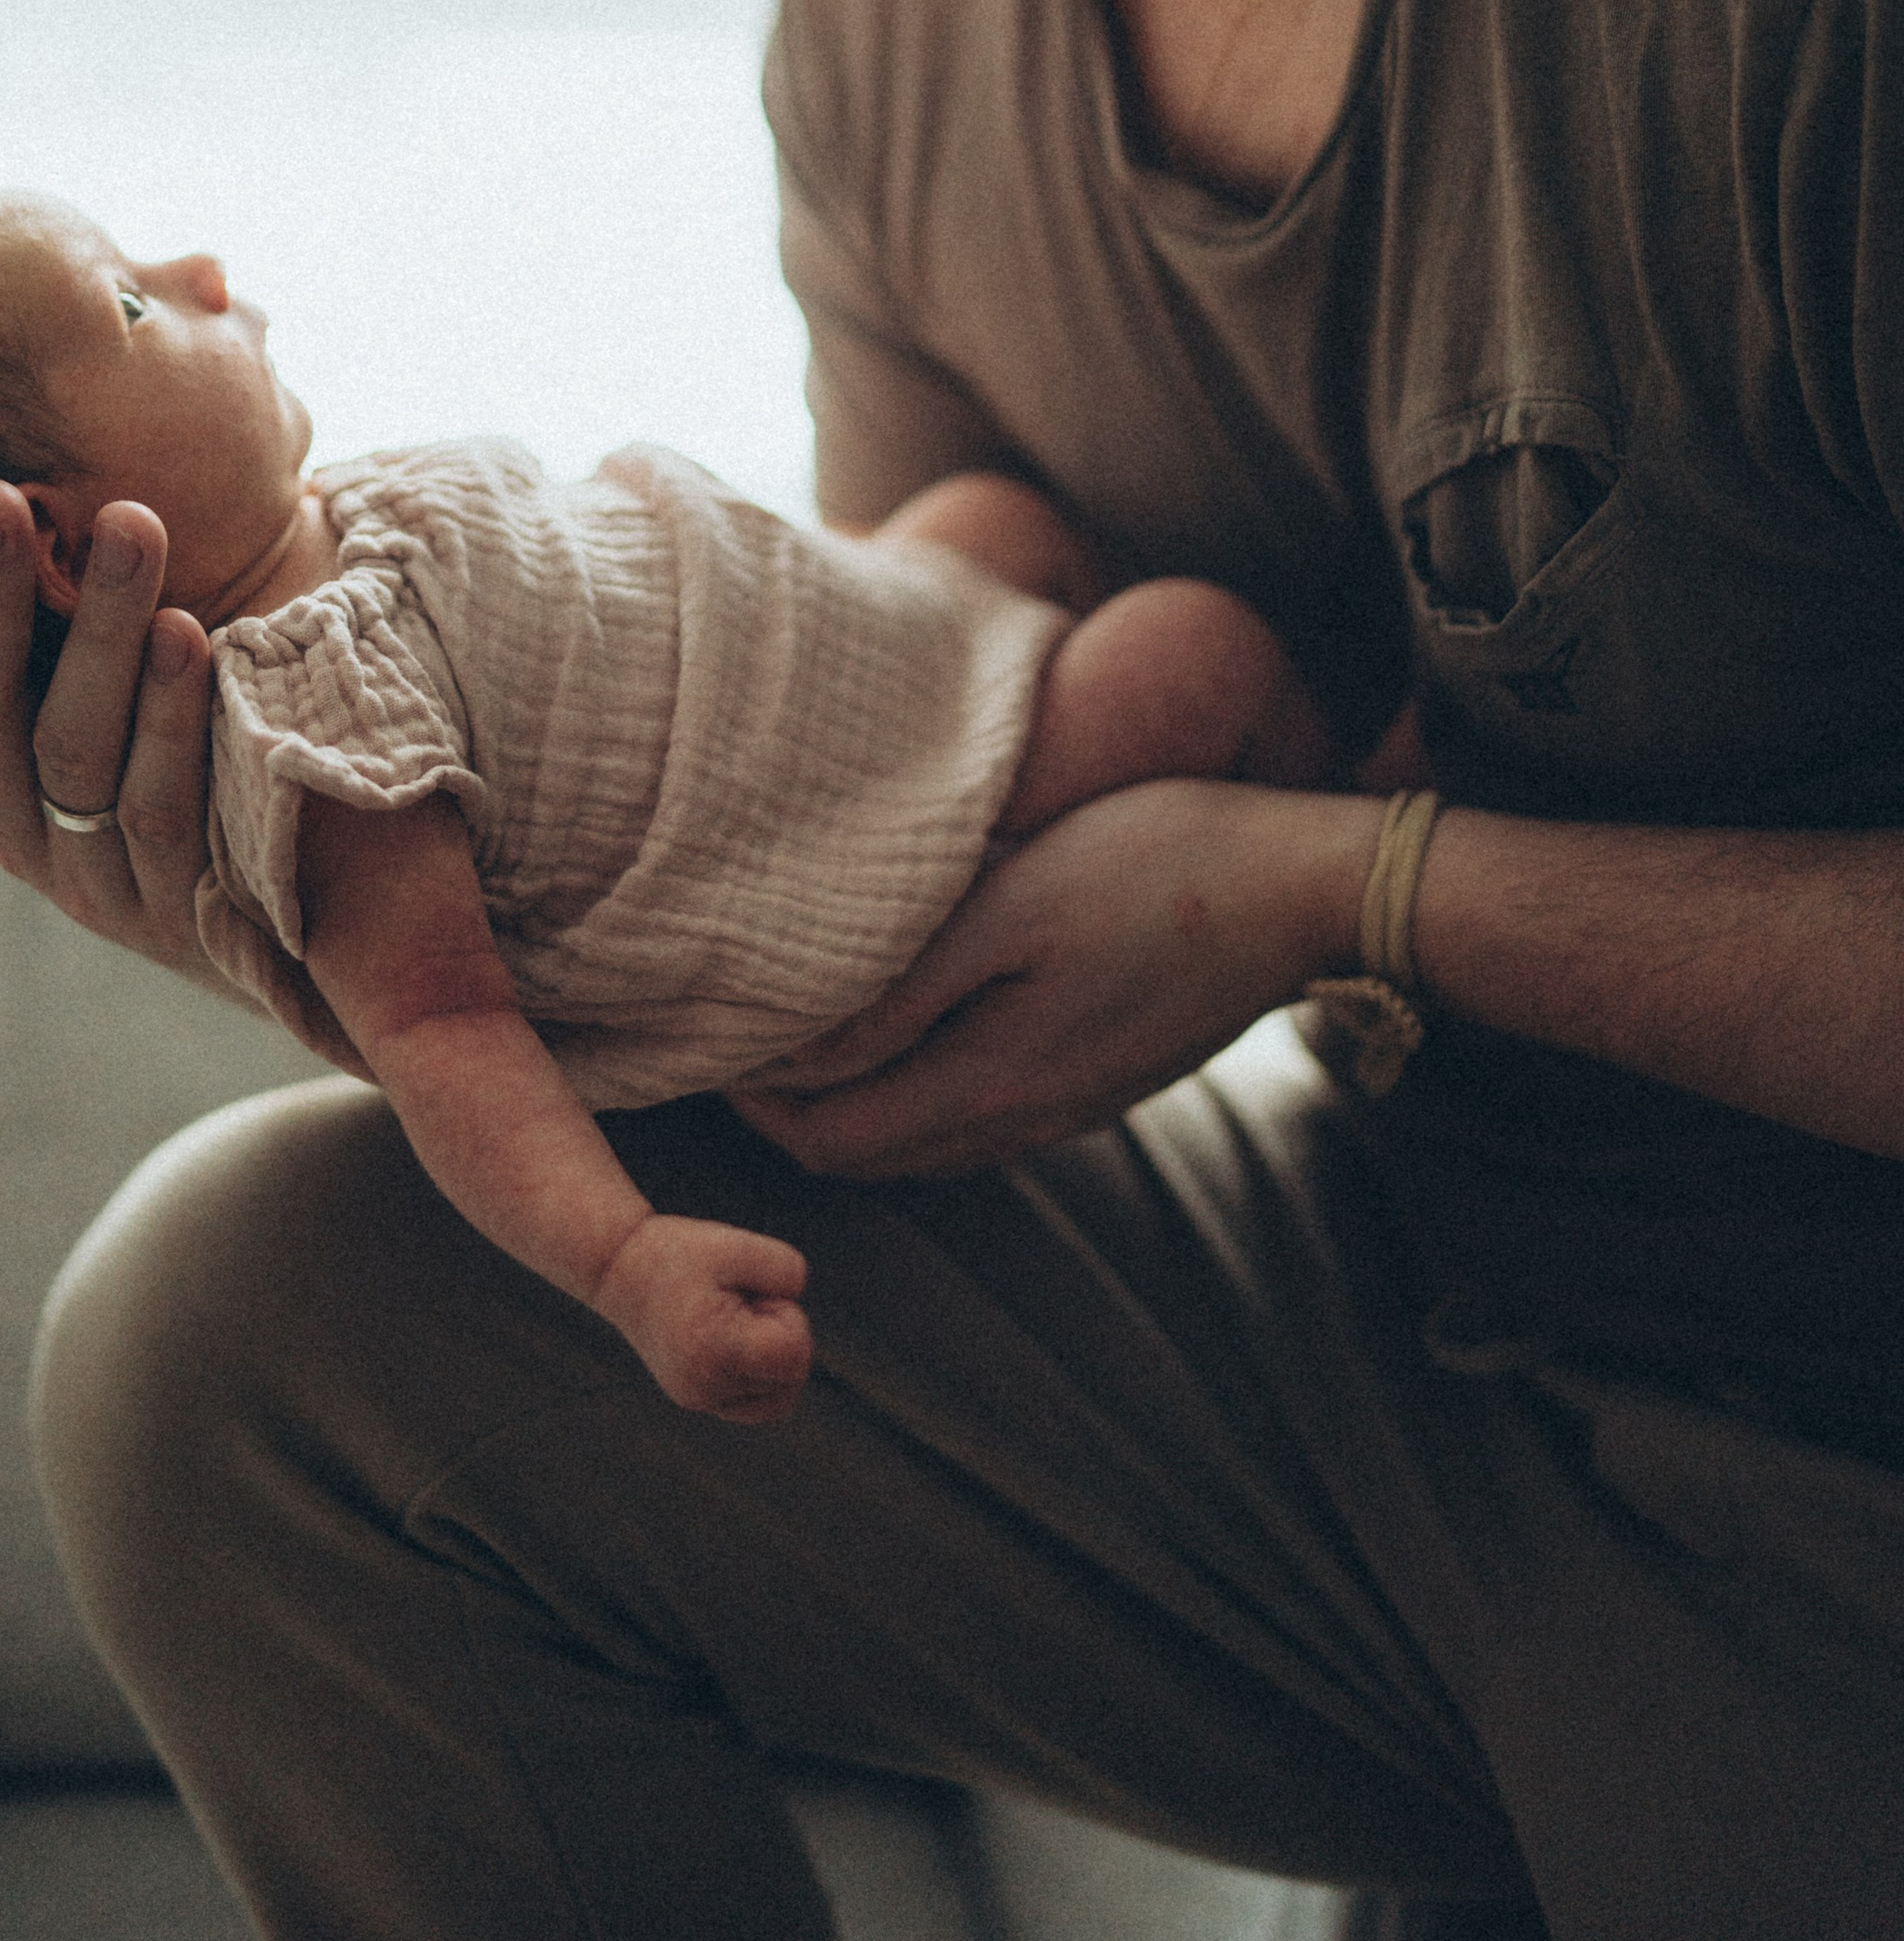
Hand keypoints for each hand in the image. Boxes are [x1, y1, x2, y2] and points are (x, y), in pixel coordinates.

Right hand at [0, 477, 234, 992]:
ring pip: (73, 748)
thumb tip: (16, 439)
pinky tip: (186, 632)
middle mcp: (12, 827)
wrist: (288, 856)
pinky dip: (169, 712)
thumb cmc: (162, 705)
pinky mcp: (181, 897)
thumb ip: (45, 589)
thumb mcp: (85, 659)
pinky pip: (160, 799)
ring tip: (131, 524)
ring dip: (101, 629)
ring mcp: (92, 874)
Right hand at [592, 1213, 811, 1424]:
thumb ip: (786, 1271)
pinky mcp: (696, 1400)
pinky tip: (733, 1339)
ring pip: (778, 1398)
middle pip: (790, 1377)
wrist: (619, 1268)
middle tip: (742, 1303)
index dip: (788, 1314)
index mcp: (715, 1351)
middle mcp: (705, 1388)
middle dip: (781, 1335)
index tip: (753, 1291)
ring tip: (736, 1321)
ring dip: (771, 1357)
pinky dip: (758, 1374)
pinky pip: (755, 1404)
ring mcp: (699, 1400)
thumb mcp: (737, 1244)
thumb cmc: (680, 1252)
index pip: (795, 1354)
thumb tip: (799, 1308)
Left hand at [734, 778, 1379, 1180]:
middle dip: (787, 1097)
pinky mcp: (1095, 1082)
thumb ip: (900, 990)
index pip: (825, 1139)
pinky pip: (972, 1108)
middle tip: (736, 1009)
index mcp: (990, 1083)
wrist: (1306, 885)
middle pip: (863, 1151)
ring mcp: (1065, 1109)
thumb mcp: (1012, 905)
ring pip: (916, 1136)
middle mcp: (1021, 1121)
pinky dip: (913, 1075)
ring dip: (851, 1089)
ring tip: (807, 1003)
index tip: (709, 1019)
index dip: (752, 1094)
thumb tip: (792, 1051)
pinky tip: (910, 1004)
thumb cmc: (1158, 864)